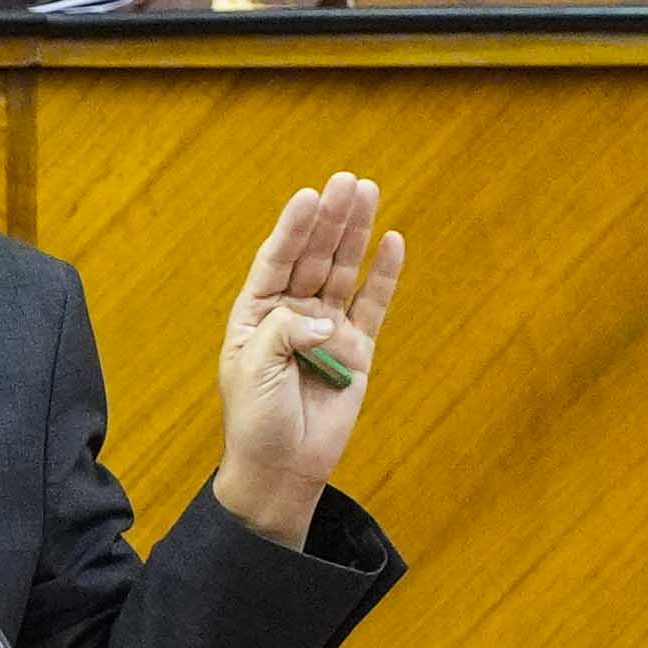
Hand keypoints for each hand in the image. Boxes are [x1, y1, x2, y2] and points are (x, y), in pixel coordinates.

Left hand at [209, 170, 403, 551]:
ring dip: (356, 234)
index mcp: (255, 316)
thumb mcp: (255, 372)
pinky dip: (384, 276)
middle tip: (346, 181)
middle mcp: (292, 316)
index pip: (275, 262)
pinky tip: (391, 242)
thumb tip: (325, 318)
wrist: (282, 467)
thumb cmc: (256, 421)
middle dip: (330, 220)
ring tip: (368, 192)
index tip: (308, 196)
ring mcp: (327, 330)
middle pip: (314, 257)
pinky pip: (374, 305)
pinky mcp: (358, 349)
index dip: (292, 230)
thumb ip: (285, 335)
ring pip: (344, 272)